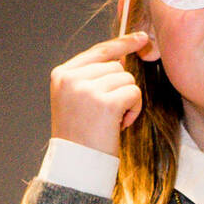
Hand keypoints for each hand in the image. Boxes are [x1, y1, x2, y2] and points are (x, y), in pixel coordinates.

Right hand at [49, 31, 149, 155]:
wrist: (77, 166)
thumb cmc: (81, 137)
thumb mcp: (77, 100)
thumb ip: (92, 77)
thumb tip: (123, 56)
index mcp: (61, 74)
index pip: (98, 51)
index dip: (122, 44)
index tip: (141, 38)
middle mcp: (72, 78)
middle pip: (116, 66)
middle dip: (120, 89)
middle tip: (107, 114)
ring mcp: (87, 90)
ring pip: (127, 79)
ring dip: (127, 101)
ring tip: (111, 121)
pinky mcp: (105, 103)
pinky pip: (134, 93)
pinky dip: (133, 110)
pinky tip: (119, 125)